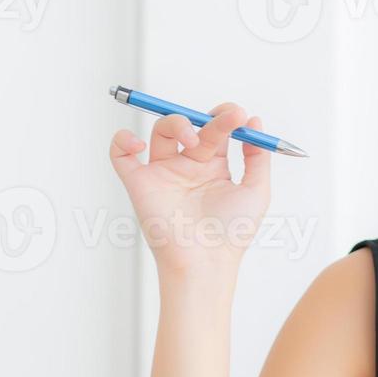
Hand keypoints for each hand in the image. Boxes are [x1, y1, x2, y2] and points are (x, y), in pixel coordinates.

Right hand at [109, 103, 269, 274]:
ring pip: (161, 131)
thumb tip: (254, 121)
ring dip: (176, 123)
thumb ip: (258, 156)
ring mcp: (162, 174)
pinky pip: (120, 154)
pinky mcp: (139, 184)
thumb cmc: (232, 233)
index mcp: (213, 167)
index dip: (226, 117)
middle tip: (227, 119)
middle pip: (192, 126)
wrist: (206, 260)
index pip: (216, 130)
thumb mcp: (256, 190)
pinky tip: (139, 144)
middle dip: (210, 119)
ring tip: (194, 139)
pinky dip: (122, 140)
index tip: (239, 116)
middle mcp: (187, 168)